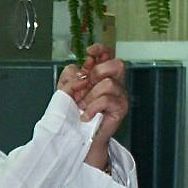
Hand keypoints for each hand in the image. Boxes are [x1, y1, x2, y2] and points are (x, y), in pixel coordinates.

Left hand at [57, 44, 127, 171]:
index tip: (89, 52)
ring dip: (89, 96)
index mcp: (102, 75)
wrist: (79, 137)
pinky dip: (91, 107)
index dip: (101, 49)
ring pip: (108, 83)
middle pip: (117, 64)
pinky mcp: (121, 108)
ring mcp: (120, 95)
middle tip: (85, 88)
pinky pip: (106, 100)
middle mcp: (114, 83)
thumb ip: (69, 78)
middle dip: (96, 73)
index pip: (108, 55)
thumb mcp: (66, 93)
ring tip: (82, 107)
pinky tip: (85, 116)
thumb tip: (78, 71)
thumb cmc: (74, 114)